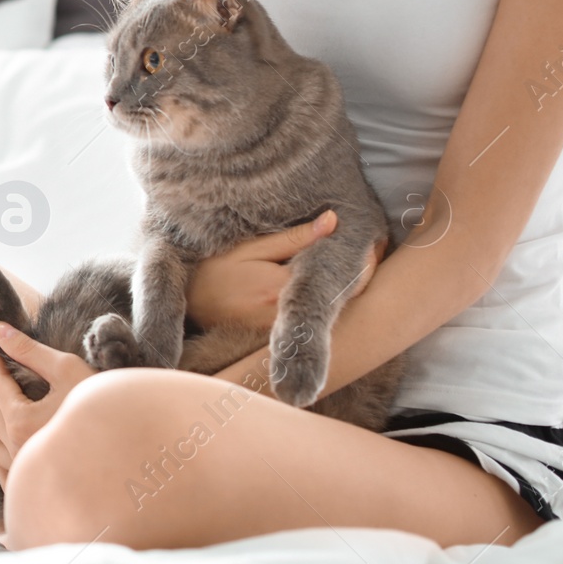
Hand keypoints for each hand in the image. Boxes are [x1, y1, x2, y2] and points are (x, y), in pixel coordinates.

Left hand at [0, 321, 95, 487]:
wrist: (134, 452)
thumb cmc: (101, 407)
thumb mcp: (67, 370)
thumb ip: (30, 350)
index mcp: (20, 422)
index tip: (0, 354)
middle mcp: (18, 452)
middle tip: (12, 378)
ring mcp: (25, 476)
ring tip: (17, 412)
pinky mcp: (35, 492)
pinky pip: (4, 473)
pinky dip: (6, 456)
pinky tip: (23, 444)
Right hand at [185, 209, 383, 330]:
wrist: (187, 307)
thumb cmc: (213, 272)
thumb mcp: (248, 247)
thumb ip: (291, 238)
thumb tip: (333, 221)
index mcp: (279, 290)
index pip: (340, 281)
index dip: (365, 264)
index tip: (376, 246)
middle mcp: (285, 318)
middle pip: (344, 302)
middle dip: (362, 280)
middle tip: (375, 252)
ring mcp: (283, 335)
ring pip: (333, 317)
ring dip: (348, 294)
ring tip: (359, 267)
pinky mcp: (280, 342)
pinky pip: (316, 325)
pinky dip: (330, 309)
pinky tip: (334, 291)